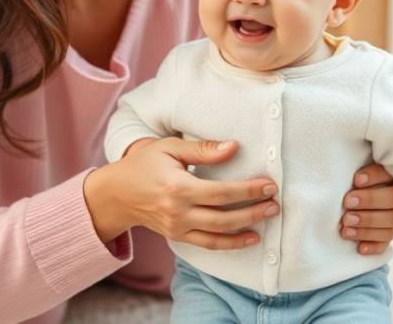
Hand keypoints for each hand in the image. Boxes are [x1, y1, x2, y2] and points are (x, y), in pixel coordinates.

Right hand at [84, 138, 280, 249]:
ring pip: (218, 235)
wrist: (116, 194)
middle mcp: (177, 212)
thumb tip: (233, 147)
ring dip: (246, 229)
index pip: (220, 193)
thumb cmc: (144, 164)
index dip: (247, 190)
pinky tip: (249, 238)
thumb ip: (202, 149)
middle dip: (253, 211)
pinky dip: (230, 244)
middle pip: (223, 217)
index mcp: (177, 187)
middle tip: (276, 204)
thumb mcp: (169, 148)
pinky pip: (207, 244)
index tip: (269, 185)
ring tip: (268, 219)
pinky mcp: (177, 236)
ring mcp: (177, 228)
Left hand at [338, 163, 392, 254]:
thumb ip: (368, 160)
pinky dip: (373, 247)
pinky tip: (359, 248)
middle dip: (368, 203)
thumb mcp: (373, 161)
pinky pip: (387, 243)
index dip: (374, 177)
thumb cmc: (372, 172)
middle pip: (392, 203)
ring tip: (345, 227)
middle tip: (347, 203)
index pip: (391, 175)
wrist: (385, 186)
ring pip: (390, 226)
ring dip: (366, 227)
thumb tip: (350, 158)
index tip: (356, 180)